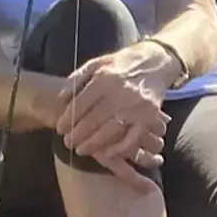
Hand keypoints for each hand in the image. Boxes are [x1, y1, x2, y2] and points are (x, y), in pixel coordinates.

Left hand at [57, 47, 171, 191]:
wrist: (156, 62)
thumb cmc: (121, 64)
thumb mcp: (96, 63)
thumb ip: (77, 79)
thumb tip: (62, 99)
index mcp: (105, 78)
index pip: (81, 103)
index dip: (68, 118)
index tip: (60, 128)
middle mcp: (121, 93)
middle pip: (94, 119)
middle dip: (77, 134)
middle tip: (67, 143)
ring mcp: (137, 106)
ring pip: (111, 130)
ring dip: (94, 143)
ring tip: (81, 150)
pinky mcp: (150, 116)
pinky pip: (132, 137)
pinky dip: (119, 148)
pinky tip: (107, 154)